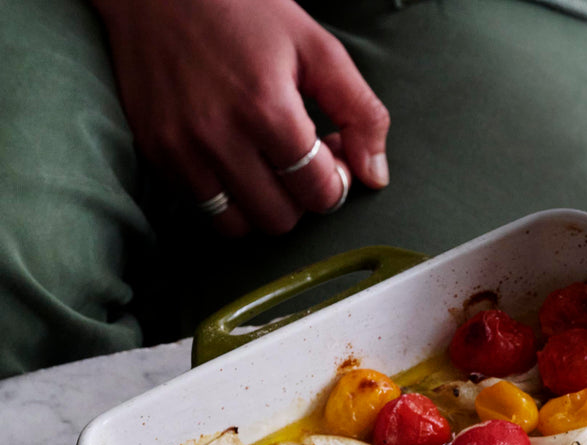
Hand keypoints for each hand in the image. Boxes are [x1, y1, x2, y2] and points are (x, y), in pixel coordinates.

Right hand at [93, 0, 389, 236]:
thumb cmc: (244, 9)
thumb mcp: (318, 48)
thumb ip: (360, 112)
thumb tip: (375, 176)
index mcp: (268, 110)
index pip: (320, 193)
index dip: (337, 181)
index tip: (332, 153)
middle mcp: (220, 137)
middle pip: (281, 218)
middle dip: (301, 197)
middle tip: (301, 159)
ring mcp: (181, 148)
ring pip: (238, 225)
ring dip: (263, 205)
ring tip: (268, 165)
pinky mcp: (156, 151)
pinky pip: (200, 208)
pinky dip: (226, 197)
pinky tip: (236, 160)